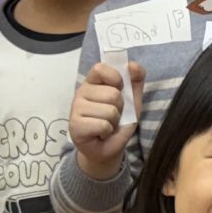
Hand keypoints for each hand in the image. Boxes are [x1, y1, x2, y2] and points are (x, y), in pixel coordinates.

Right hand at [70, 61, 144, 177]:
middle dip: (119, 108)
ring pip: (109, 111)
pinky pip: (103, 125)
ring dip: (114, 122)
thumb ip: (136, 80)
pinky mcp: (75, 125)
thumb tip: (132, 64)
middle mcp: (81, 92)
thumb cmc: (119, 121)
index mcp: (93, 82)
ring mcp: (76, 108)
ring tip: (106, 125)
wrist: (109, 148)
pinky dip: (107, 131)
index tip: (119, 88)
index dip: (115, 78)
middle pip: (112, 94)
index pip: (100, 68)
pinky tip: (100, 134)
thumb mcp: (132, 99)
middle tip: (112, 116)